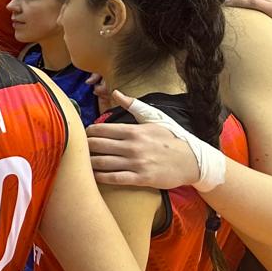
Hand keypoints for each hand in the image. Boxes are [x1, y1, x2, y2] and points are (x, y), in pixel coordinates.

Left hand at [86, 90, 202, 188]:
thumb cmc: (172, 138)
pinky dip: (100, 177)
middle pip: (97, 145)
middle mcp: (132, 146)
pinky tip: (92, 176)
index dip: (88, 132)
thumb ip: (133, 106)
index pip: (100, 129)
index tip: (84, 135)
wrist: (193, 161)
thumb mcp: (154, 119)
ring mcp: (136, 163)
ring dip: (88, 162)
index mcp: (134, 130)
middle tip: (78, 148)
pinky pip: (113, 178)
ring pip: (102, 162)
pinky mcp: (140, 178)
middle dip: (84, 146)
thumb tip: (116, 92)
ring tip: (81, 162)